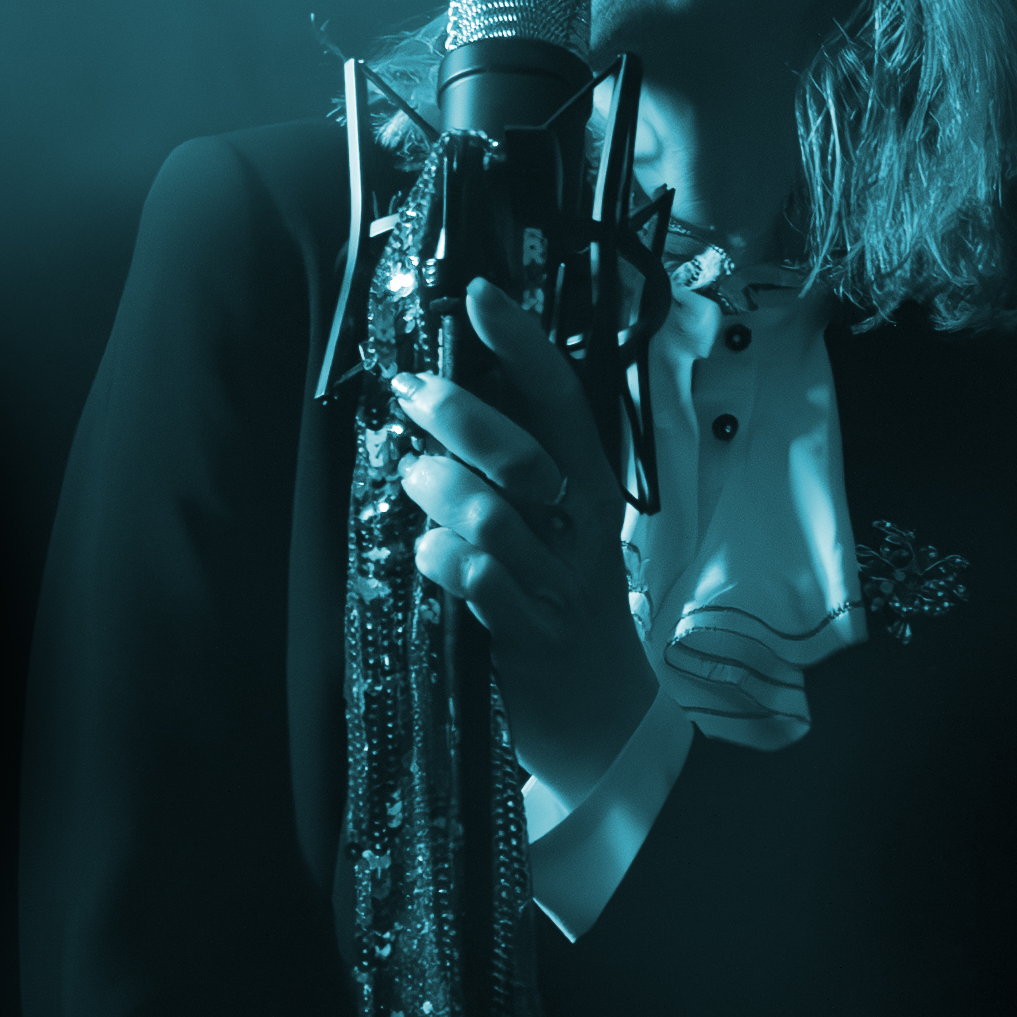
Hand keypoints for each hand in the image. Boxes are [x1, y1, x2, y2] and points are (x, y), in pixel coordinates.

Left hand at [395, 279, 656, 808]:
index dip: (522, 346)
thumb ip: (517, 475)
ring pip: (490, 517)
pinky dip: (442, 560)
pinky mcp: (529, 638)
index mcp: (594, 493)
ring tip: (412, 480)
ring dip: (436, 490)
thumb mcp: (561, 532)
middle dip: (458, 415)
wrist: (605, 721)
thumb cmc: (567, 610)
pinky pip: (478, 583)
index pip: (563, 403)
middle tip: (410, 394)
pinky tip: (429, 554)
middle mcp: (582, 533)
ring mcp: (557, 587)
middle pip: (521, 454)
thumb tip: (447, 402)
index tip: (479, 296)